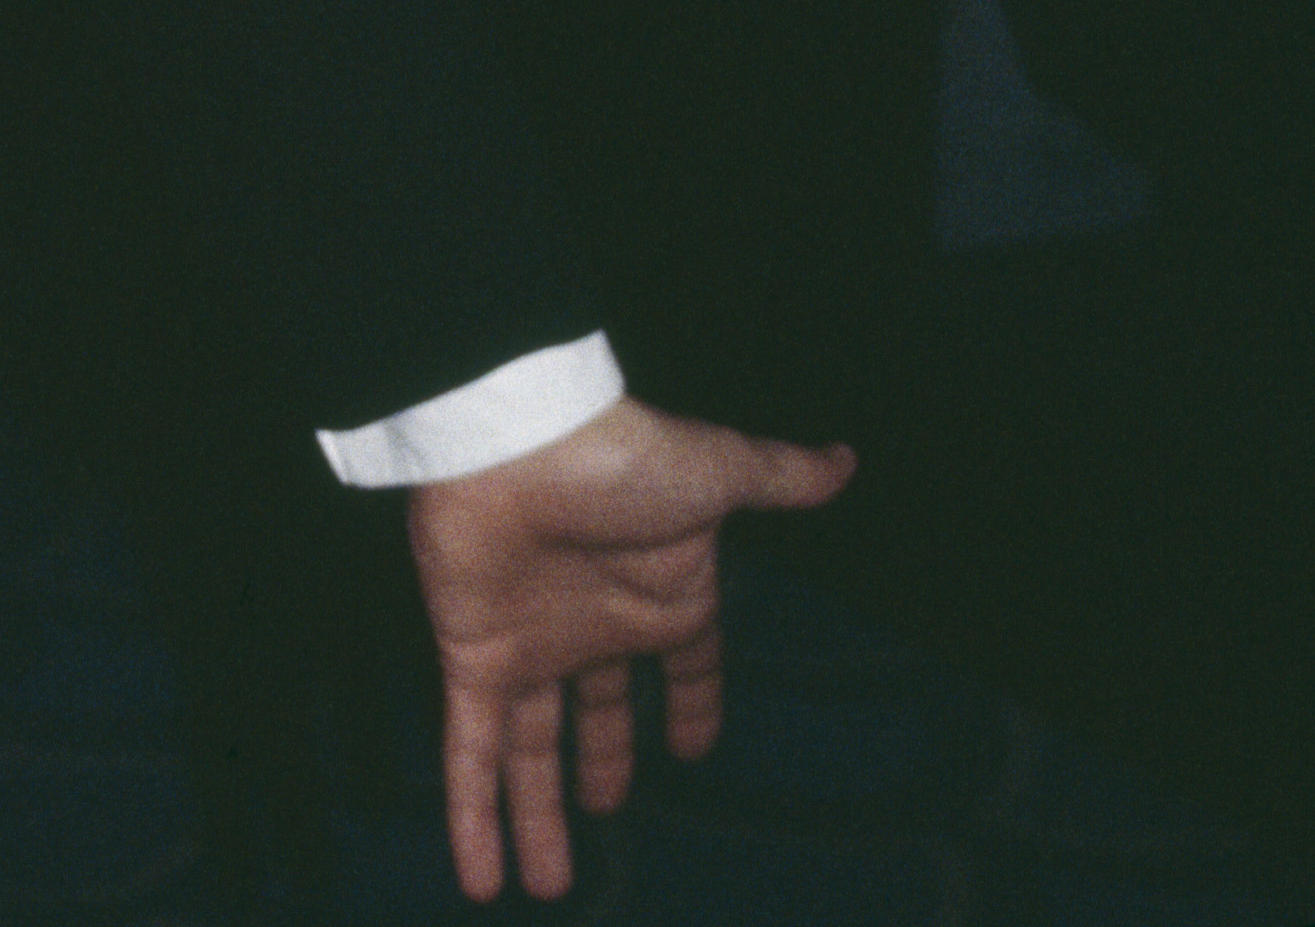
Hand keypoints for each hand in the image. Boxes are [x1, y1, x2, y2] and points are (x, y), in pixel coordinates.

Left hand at [405, 394, 854, 900]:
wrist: (515, 434)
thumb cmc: (620, 450)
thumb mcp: (717, 471)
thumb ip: (776, 476)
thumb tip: (843, 459)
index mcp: (657, 592)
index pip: (682, 663)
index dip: (690, 700)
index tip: (693, 744)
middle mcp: (589, 625)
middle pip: (594, 715)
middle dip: (599, 763)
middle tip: (605, 811)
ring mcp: (529, 645)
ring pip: (530, 753)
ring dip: (536, 819)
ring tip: (549, 886)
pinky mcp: (473, 658)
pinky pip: (471, 753)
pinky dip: (472, 815)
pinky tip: (479, 877)